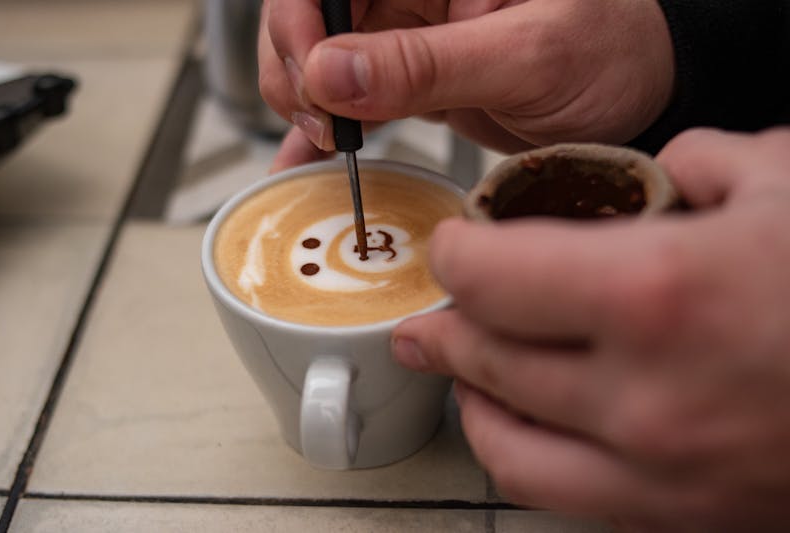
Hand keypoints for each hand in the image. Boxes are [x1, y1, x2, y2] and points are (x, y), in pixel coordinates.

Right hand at [258, 0, 674, 170]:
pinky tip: (309, 160)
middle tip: (324, 121)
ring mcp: (407, 33)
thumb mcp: (527, 57)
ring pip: (318, 57)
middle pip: (310, 13)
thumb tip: (330, 73)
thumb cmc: (611, 53)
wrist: (639, 94)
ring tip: (324, 146)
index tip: (313, 75)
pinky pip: (350, 97)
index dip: (301, 15)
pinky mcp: (412, 77)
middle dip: (295, 67)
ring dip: (302, 103)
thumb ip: (427, 64)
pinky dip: (326, 131)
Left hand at [392, 128, 789, 531]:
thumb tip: (660, 180)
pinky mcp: (695, 517)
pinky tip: (530, 428)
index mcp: (659, 294)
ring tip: (460, 375)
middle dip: (448, 329)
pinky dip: (529, 458)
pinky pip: (572, 499)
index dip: (459, 253)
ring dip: (473, 404)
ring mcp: (668, 475)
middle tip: (429, 317)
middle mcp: (647, 399)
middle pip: (487, 360)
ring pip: (511, 451)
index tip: (457, 244)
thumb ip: (700, 167)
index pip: (492, 276)